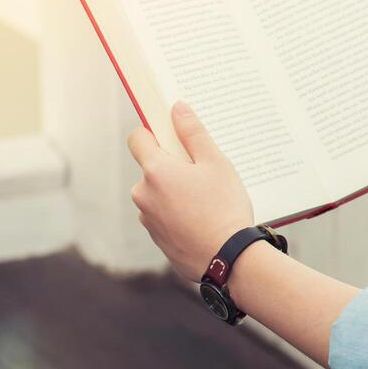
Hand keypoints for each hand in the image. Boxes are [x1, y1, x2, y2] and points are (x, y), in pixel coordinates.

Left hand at [127, 100, 255, 281]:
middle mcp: (143, 194)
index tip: (172, 136)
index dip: (153, 132)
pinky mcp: (158, 239)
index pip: (138, 138)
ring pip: (158, 194)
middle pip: (151, 168)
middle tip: (203, 173)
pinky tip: (203, 220)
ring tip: (207, 200)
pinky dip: (178, 214)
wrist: (229, 260)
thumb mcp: (215, 163)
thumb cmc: (224, 207)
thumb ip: (193, 133)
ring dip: (175, 192)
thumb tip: (177, 108)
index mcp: (155, 171)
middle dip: (172, 166)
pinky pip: (164, 216)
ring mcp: (148, 219)